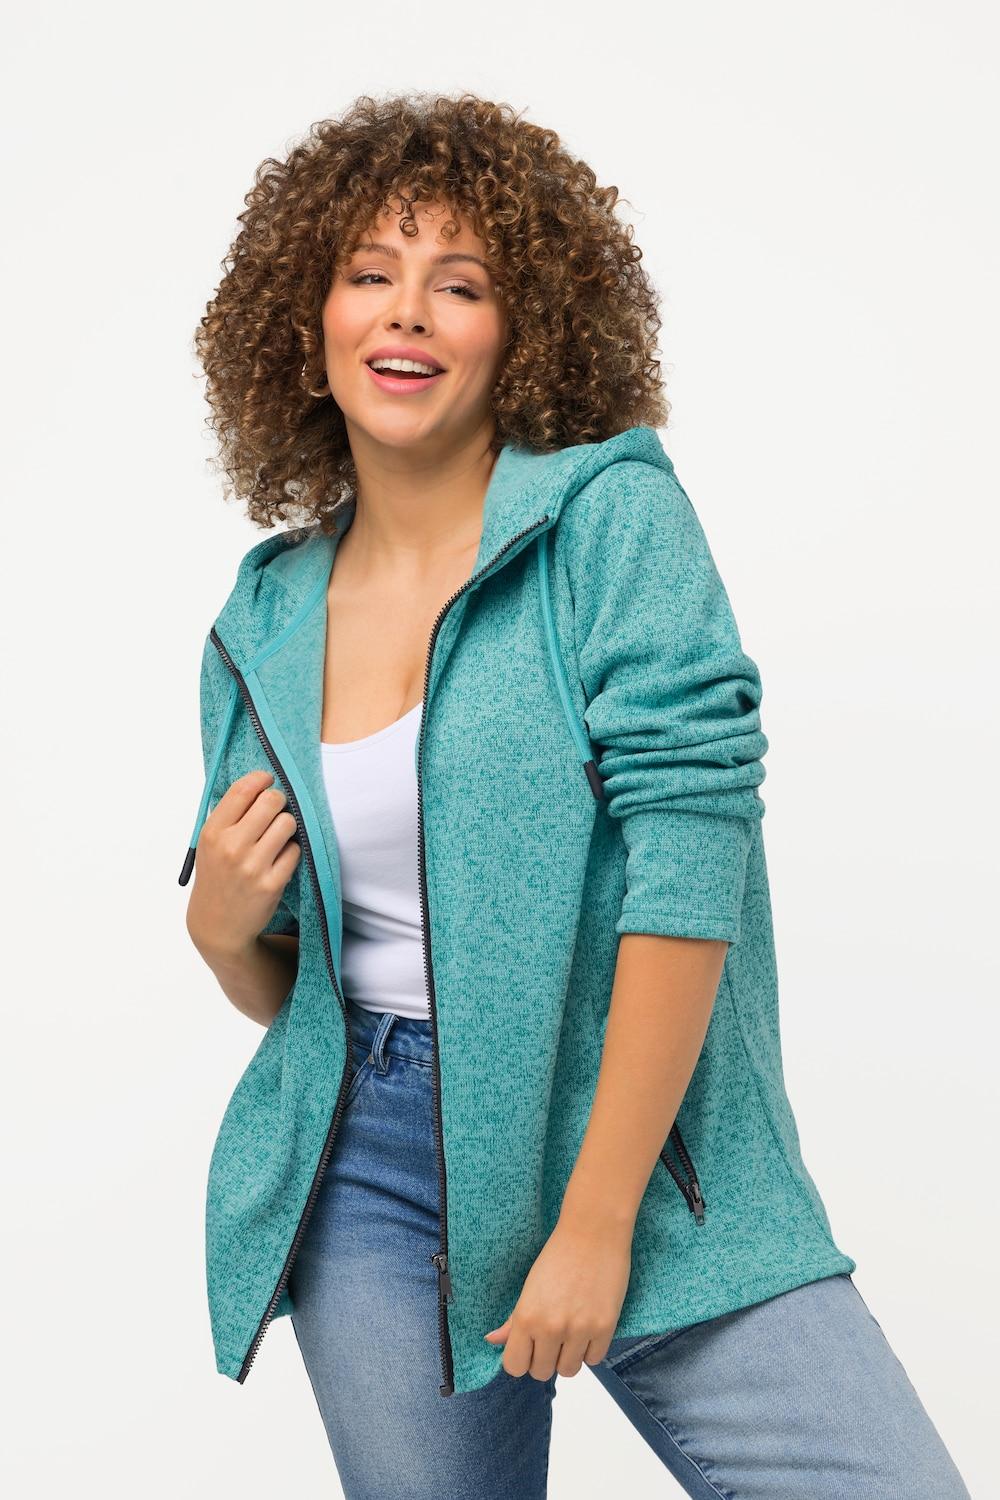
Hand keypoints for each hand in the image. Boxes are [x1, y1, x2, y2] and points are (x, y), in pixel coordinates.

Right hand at [185, 770, 300, 958]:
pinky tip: (279, 858)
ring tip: (278, 836)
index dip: (261, 779)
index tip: (267, 780)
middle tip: (275, 810)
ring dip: (287, 826)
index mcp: (213, 832)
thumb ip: (229, 815)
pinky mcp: (272, 883)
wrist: (217, 923)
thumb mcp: (209, 843)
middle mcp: (231, 847)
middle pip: (271, 800)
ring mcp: (252, 866)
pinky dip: (291, 851)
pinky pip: (295, 850)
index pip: (243, 790)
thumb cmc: (216, 875)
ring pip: (288, 823)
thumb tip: (259, 781)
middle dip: (278, 801)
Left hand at [482, 1213, 631, 1379]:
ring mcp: (579, 1330)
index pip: (515, 1367)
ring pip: (568, 1371)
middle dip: (545, 1358)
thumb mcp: (529, 1287)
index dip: (521, 1359)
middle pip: (541, 1372)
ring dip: (568, 1357)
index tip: (528, 1348)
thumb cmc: (558, 1255)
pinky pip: (594, 1360)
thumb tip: (492, 1340)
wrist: (593, 1232)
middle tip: (552, 1337)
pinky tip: (588, 1329)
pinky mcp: (605, 1328)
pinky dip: (590, 1350)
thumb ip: (512, 1320)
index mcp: (526, 1317)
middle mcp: (551, 1328)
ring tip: (571, 1334)